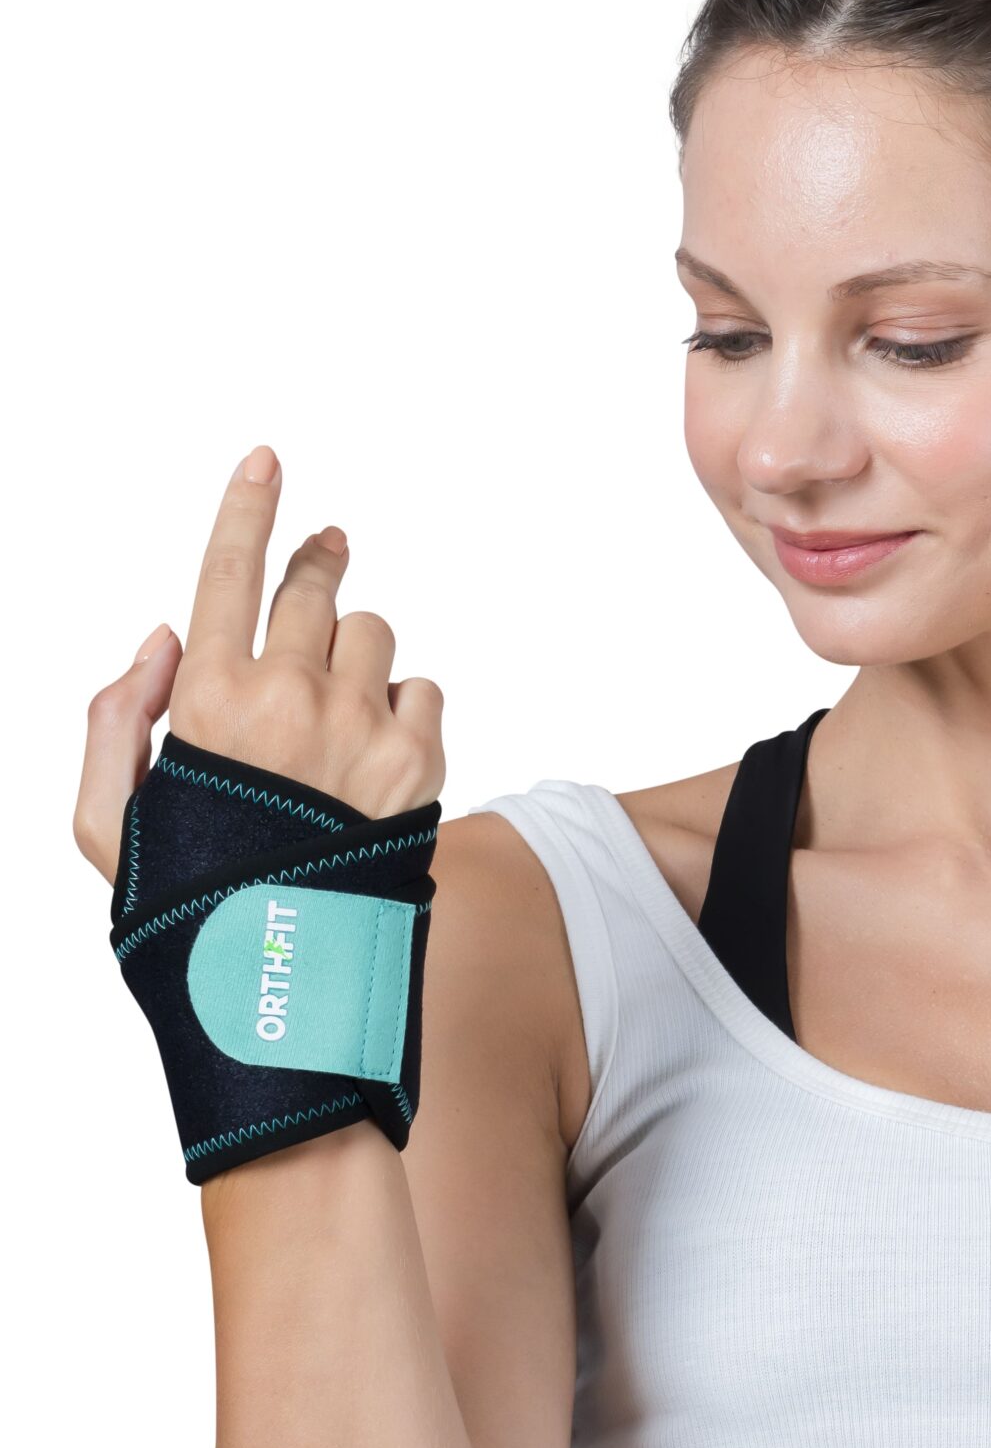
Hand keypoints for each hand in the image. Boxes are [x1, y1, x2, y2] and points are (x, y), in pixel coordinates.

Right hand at [73, 443, 444, 886]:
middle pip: (313, 587)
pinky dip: (403, 708)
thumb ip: (114, 720)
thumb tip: (164, 636)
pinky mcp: (420, 761)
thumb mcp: (109, 825)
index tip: (267, 460)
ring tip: (336, 711)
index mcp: (207, 702)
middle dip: (316, 567)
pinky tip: (374, 755)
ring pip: (372, 633)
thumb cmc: (191, 906)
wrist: (287, 987)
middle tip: (325, 553)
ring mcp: (360, 727)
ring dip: (355, 653)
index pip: (228, 572)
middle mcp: (288, 699)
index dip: (247, 508)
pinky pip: (423, 689)